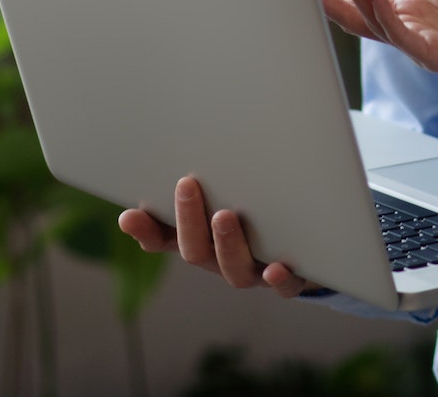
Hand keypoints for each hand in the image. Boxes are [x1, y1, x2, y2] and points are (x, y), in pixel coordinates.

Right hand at [117, 176, 315, 298]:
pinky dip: (278, 280)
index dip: (145, 230)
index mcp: (201, 240)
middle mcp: (222, 260)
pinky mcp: (291, 278)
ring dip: (227, 244)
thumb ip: (198, 182)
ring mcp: (254, 272)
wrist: (307, 247)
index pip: (163, 239)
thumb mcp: (223, 192)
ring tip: (224, 217)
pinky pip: (284, 287)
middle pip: (195, 252)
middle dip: (188, 219)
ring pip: (235, 271)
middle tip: (186, 185)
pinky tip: (275, 268)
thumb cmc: (255, 210)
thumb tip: (170, 149)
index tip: (129, 214)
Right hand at [319, 0, 437, 77]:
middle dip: (337, 5)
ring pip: (379, 27)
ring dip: (360, 2)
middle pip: (364, 21)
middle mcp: (412, 32)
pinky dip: (387, 18)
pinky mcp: (436, 57)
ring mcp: (421, 47)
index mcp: (413, 14)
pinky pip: (403, 38)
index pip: (370, 5)